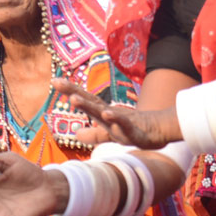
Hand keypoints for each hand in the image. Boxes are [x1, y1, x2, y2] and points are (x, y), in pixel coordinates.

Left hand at [52, 79, 177, 149]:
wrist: (160, 131)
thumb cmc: (134, 130)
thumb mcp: (110, 135)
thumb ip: (94, 134)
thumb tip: (76, 135)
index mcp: (103, 113)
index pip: (85, 100)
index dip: (70, 90)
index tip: (55, 81)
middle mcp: (109, 114)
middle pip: (89, 101)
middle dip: (73, 92)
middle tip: (57, 82)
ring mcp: (120, 120)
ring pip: (102, 112)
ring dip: (88, 105)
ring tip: (74, 99)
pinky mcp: (132, 129)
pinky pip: (122, 123)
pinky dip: (114, 118)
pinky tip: (106, 114)